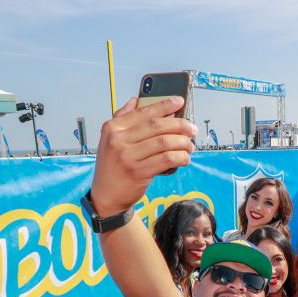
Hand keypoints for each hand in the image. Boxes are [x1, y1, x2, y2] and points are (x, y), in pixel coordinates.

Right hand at [89, 96, 197, 215]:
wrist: (105, 196)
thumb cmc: (112, 167)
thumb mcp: (109, 140)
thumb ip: (122, 119)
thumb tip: (135, 100)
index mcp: (112, 128)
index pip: (143, 111)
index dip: (164, 105)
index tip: (179, 101)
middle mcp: (118, 140)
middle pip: (157, 126)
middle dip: (180, 125)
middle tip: (192, 129)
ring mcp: (127, 156)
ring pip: (165, 142)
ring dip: (183, 143)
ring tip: (190, 145)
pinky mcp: (138, 172)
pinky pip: (166, 159)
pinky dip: (180, 157)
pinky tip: (185, 158)